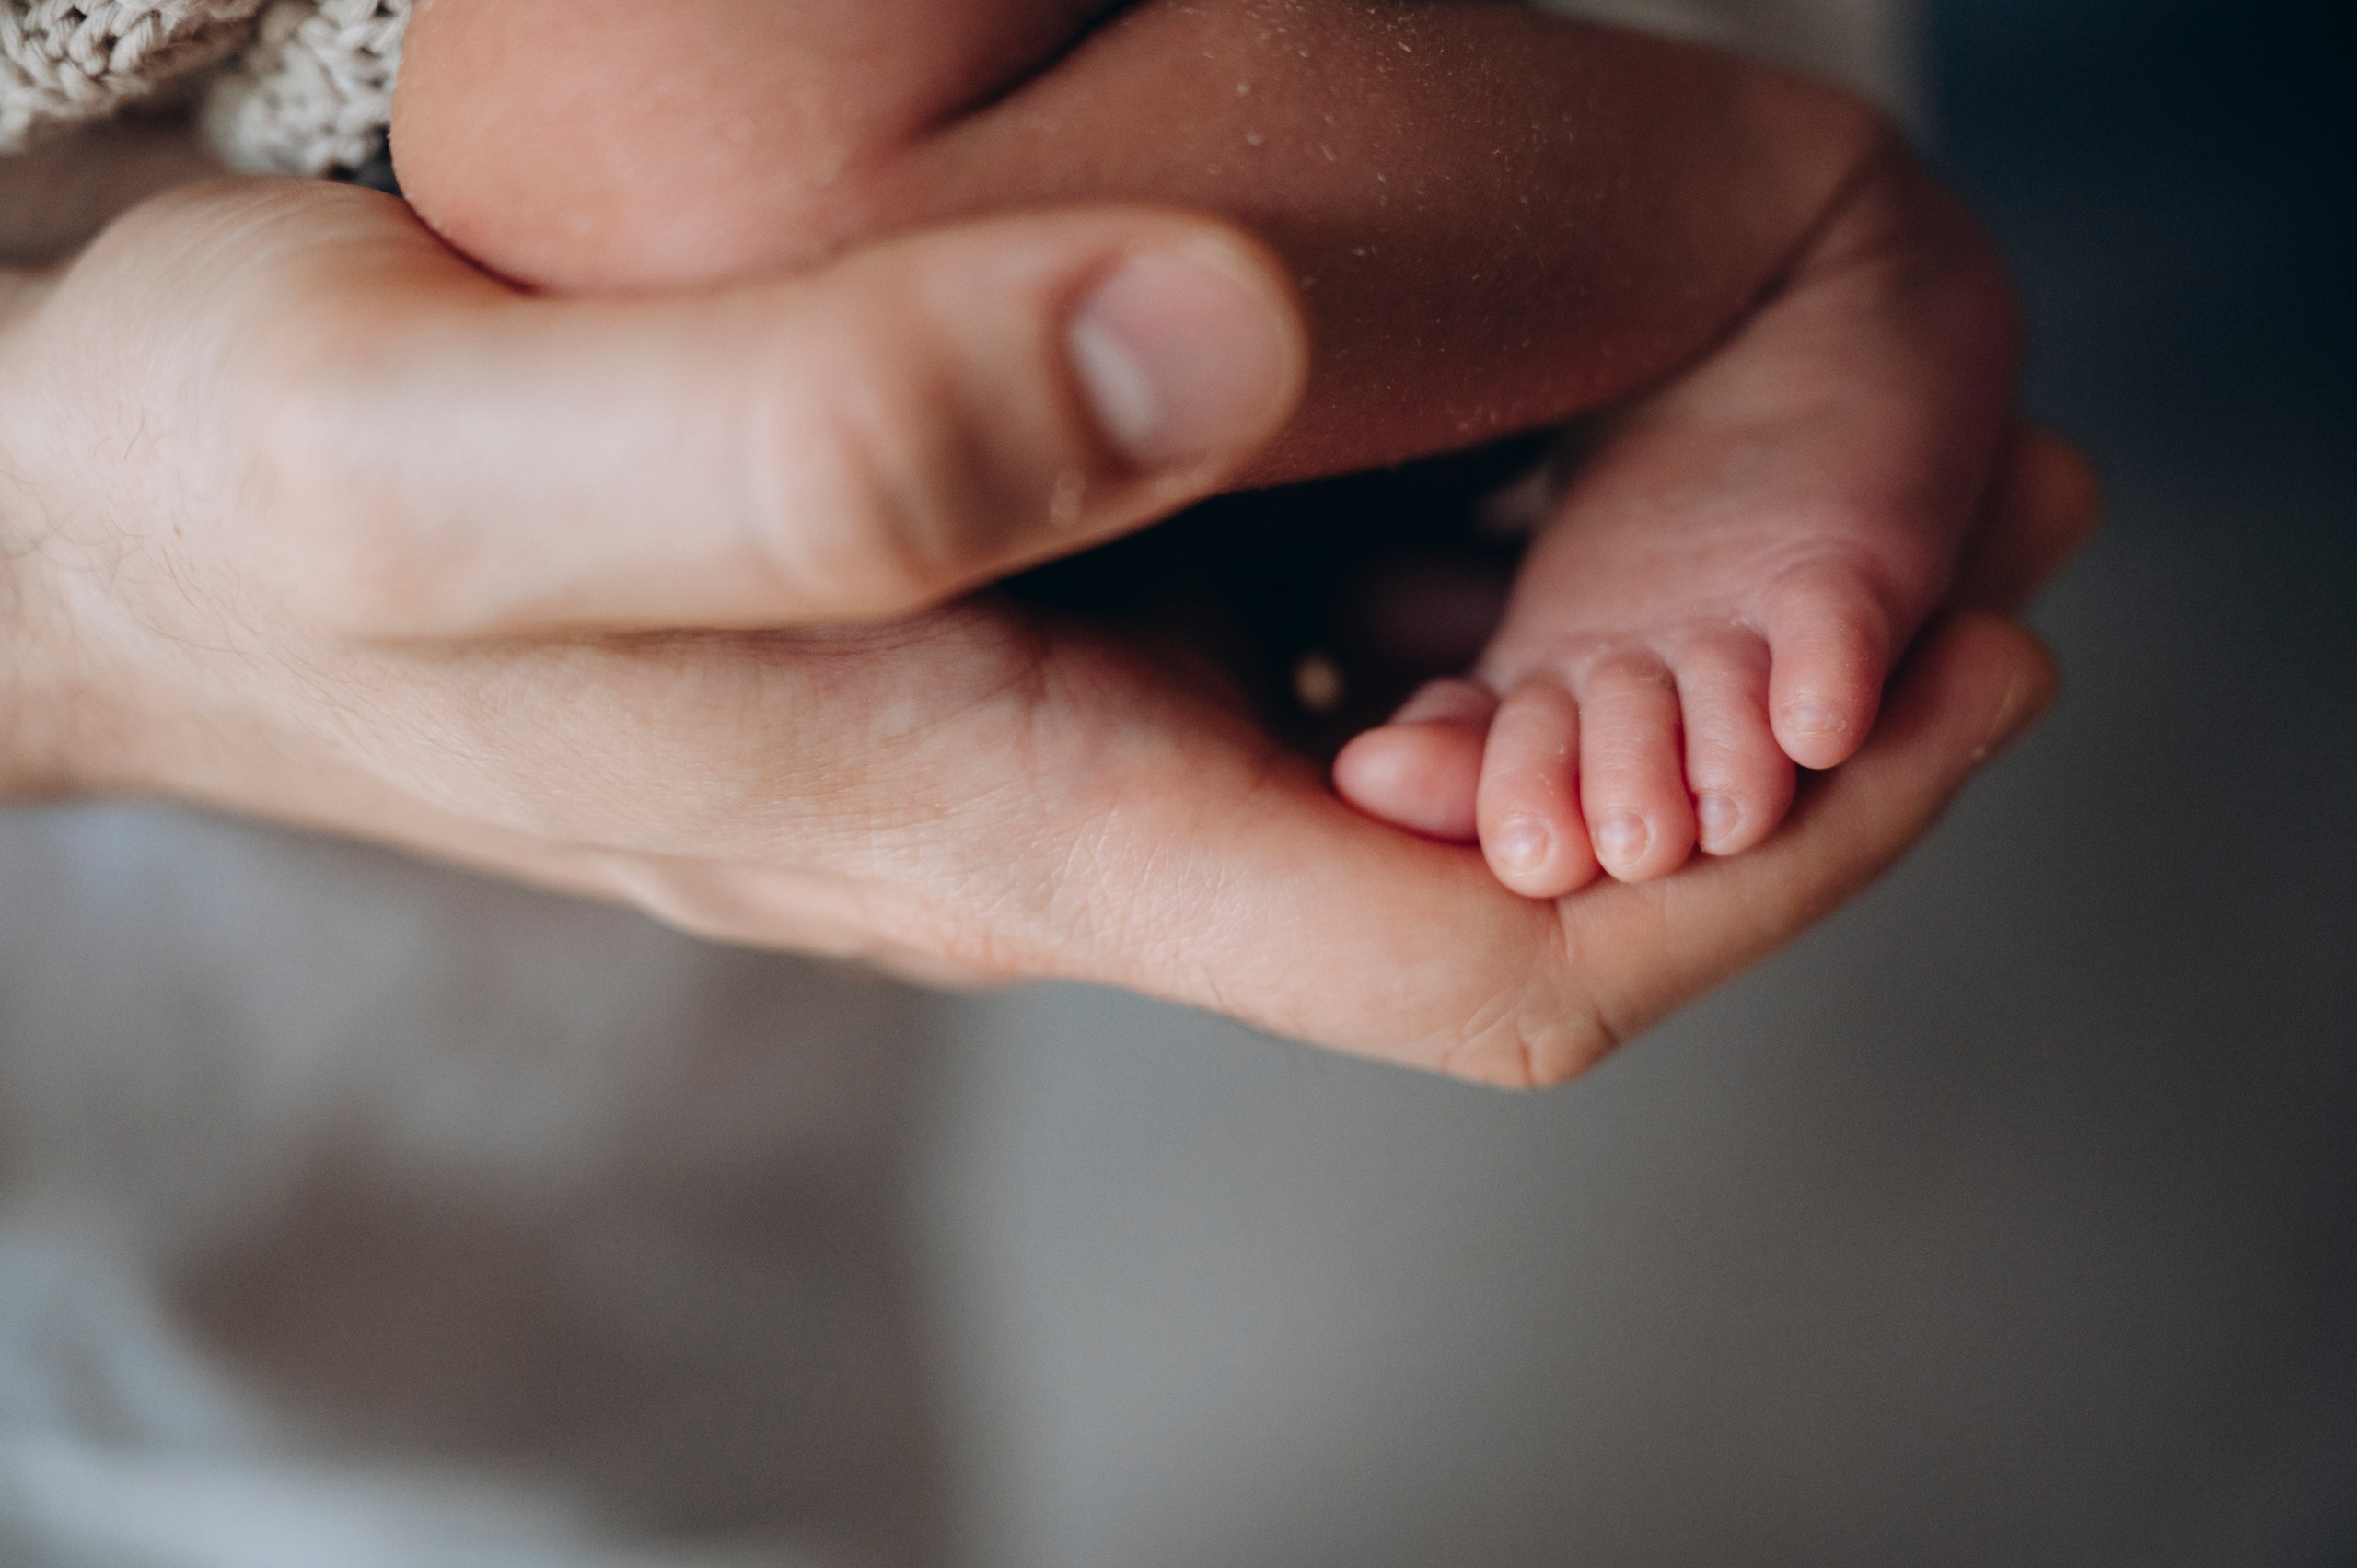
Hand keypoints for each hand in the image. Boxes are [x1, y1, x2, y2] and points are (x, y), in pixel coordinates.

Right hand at [0, 179, 2093, 1083]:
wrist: (118, 510)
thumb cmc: (250, 495)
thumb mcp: (464, 456)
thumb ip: (823, 432)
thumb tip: (1227, 335)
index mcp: (1000, 822)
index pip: (1482, 953)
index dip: (1767, 853)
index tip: (1968, 672)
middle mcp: (1058, 815)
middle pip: (1513, 849)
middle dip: (1772, 716)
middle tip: (1991, 507)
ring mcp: (1034, 729)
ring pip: (1427, 730)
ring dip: (1652, 618)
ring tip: (1848, 446)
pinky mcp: (991, 634)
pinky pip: (1304, 623)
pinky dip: (1476, 539)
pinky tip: (1556, 411)